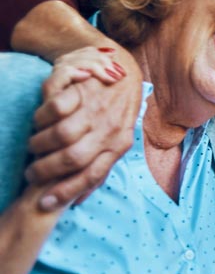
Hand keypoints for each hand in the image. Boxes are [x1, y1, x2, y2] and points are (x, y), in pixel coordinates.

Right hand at [24, 47, 142, 210]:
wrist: (123, 70)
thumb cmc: (114, 112)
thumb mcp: (116, 139)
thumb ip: (100, 167)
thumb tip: (78, 201)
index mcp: (119, 144)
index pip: (92, 175)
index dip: (65, 192)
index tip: (43, 203)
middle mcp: (110, 128)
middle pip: (73, 157)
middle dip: (45, 170)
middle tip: (32, 172)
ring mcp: (98, 107)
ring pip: (62, 133)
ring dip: (40, 144)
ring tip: (34, 145)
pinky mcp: (84, 88)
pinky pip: (55, 107)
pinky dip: (41, 117)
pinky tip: (39, 121)